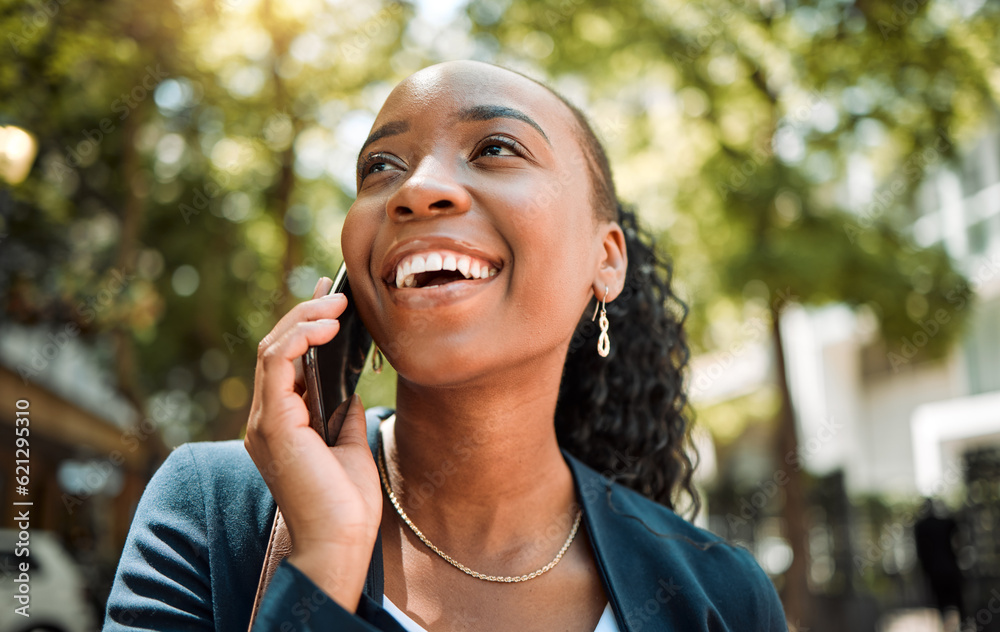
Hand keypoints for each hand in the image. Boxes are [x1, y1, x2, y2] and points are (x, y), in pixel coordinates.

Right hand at [244, 277, 381, 610]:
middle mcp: (266, 419)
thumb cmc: (347, 504)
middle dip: (306, 314)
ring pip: (272, 348)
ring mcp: (265, 421)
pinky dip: (299, 337)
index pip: (286, 361)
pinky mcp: (273, 423)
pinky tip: (325, 326)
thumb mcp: (348, 445)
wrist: (342, 542)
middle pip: (276, 348)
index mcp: (282, 424)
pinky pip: (276, 363)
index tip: (331, 298)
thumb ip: (341, 414)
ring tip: (337, 305)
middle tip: (337, 293)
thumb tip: (349, 388)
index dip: (306, 325)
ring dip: (306, 320)